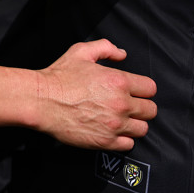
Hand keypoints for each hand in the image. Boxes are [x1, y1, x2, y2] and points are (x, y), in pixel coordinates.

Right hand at [38, 39, 156, 150]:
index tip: (136, 90)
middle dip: (142, 106)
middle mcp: (121, 104)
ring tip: (122, 119)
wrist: (42, 101)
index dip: (144, 88)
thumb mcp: (82, 51)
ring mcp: (114, 125)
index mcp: (118, 80)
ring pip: (143, 129)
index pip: (150, 88)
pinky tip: (113, 130)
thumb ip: (106, 48)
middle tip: (130, 105)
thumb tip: (122, 54)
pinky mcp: (105, 142)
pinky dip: (124, 139)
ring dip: (135, 124)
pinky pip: (129, 144)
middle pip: (151, 110)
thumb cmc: (60, 76)